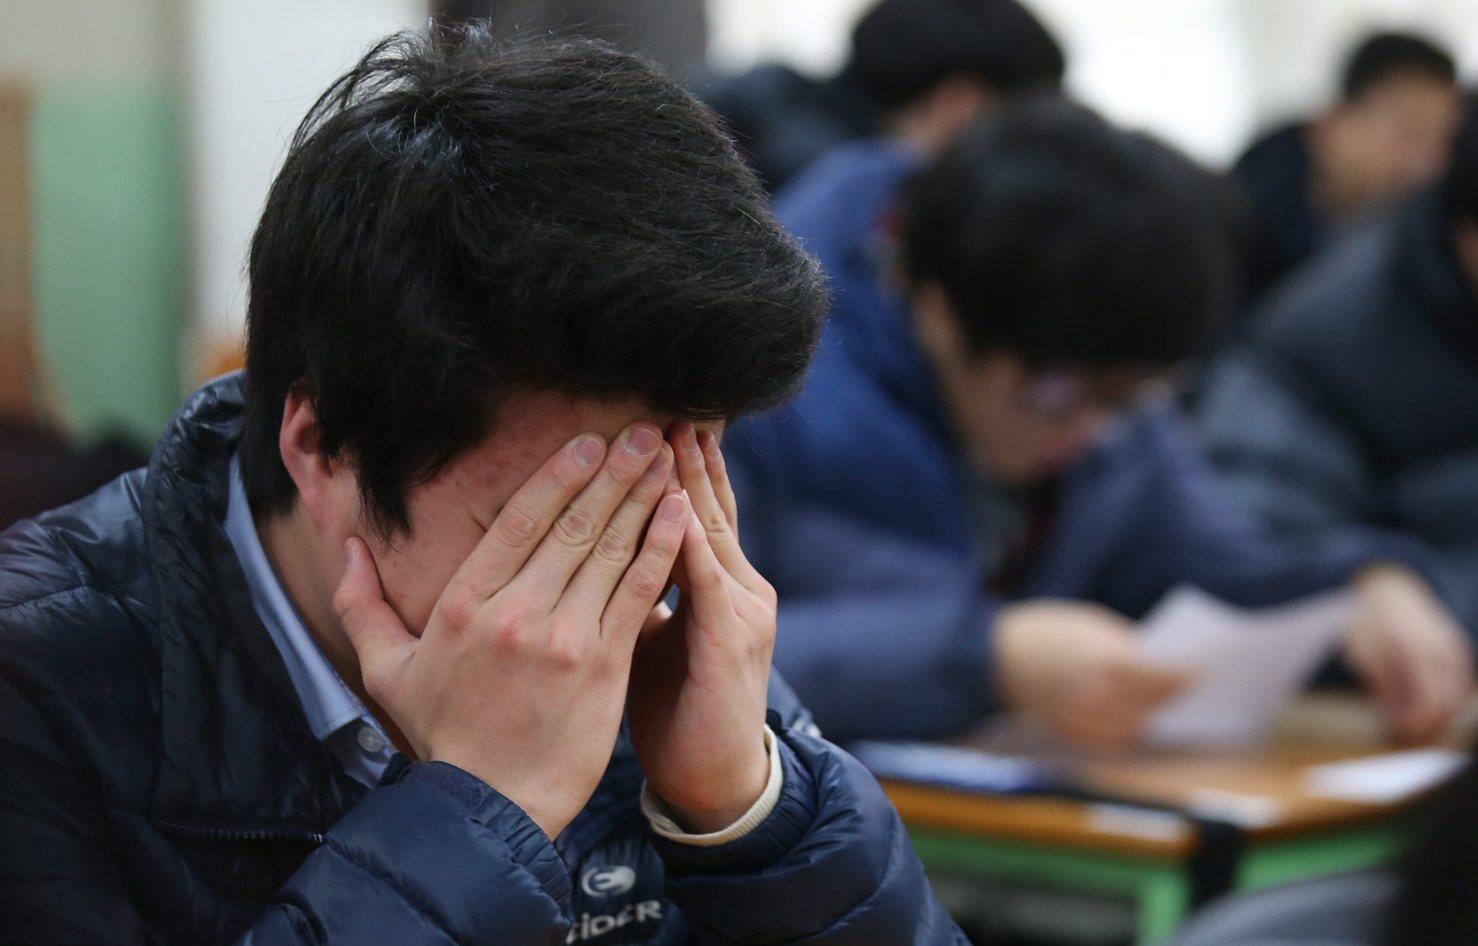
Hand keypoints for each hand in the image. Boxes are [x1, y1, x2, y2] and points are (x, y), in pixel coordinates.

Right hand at [332, 426, 688, 839]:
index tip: (587, 442)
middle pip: (572, 525)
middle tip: (641, 430)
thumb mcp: (388, 670)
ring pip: (609, 551)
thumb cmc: (441, 736)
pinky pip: (637, 594)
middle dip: (611, 472)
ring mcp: (564, 638)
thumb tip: (348, 545)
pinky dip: (659, 549)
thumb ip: (364, 603)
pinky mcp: (603, 666)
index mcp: (465, 604)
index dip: (558, 474)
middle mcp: (517, 612)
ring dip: (641, 498)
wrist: (489, 807)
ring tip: (664, 457)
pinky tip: (677, 513)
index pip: (519, 521)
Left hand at [627, 423, 773, 832]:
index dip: (676, 463)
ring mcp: (742, 610)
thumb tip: (591, 553)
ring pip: (711, 529)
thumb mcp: (650, 638)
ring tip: (670, 430)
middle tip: (665, 397)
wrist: (713, 777)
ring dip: (690, 478)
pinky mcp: (732, 641)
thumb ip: (634, 591)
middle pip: (709, 503)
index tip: (651, 416)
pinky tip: (673, 508)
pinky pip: (707, 582)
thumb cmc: (676, 706)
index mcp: (718, 584)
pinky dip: (688, 542)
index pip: (695, 508)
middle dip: (686, 451)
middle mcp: (738, 585)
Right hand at [994, 601, 1193, 750]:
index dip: (1186, 676)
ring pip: (1134, 727)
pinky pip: (1110, 741)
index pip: (1163, 678)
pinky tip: (1134, 720)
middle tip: (1190, 689)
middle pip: (1152, 705)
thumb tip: (1157, 662)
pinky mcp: (1070, 732)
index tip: (1201, 671)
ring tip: (1164, 705)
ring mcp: (1084, 719)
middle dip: (1172, 696)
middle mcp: (1099, 697)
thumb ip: (1124, 645)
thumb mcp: (1091, 623)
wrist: (993, 655)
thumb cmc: (1046, 631)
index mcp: (1106, 663)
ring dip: (1151, 715)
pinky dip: (1126, 732)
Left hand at [1345, 564, 1472, 742]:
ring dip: (1439, 714)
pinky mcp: (1458, 652)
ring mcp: (1456, 651)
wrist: (1387, 590)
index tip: (1401, 736)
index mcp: (1419, 652)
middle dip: (1429, 725)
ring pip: (1458, 698)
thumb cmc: (1369, 621)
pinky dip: (1446, 700)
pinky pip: (1460, 686)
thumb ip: (1382, 687)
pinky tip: (1423, 706)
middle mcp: (1444, 652)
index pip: (1431, 702)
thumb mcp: (1362, 652)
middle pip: (1449, 704)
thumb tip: (1396, 721)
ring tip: (1410, 722)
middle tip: (1404, 735)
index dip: (1419, 725)